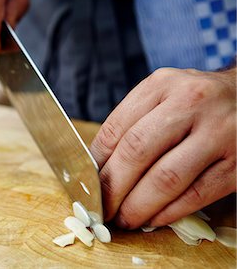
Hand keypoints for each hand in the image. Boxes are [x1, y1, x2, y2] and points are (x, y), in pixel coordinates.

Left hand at [90, 67, 235, 228]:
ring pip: (166, 178)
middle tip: (102, 209)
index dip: (96, 163)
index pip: (117, 128)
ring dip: (139, 206)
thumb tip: (99, 168)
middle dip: (113, 188)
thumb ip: (133, 123)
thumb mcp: (162, 96)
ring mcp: (218, 132)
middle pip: (137, 152)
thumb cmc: (194, 102)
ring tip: (125, 219)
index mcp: (161, 85)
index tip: (87, 184)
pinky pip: (197, 194)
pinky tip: (154, 219)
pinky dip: (170, 212)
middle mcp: (190, 103)